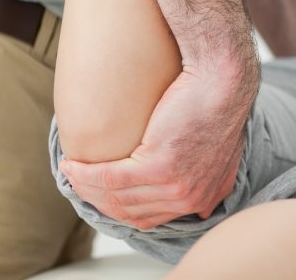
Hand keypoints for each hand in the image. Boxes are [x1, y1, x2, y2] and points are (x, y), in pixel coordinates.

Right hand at [60, 61, 256, 229]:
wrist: (223, 78)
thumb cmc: (220, 102)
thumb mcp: (223, 148)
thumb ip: (212, 174)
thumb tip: (199, 193)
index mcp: (205, 197)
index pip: (151, 216)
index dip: (120, 207)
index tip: (100, 193)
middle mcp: (190, 198)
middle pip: (130, 212)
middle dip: (98, 200)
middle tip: (79, 182)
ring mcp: (175, 185)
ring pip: (116, 196)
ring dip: (86, 187)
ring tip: (72, 172)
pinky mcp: (159, 166)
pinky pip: (110, 178)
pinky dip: (86, 174)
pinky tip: (72, 164)